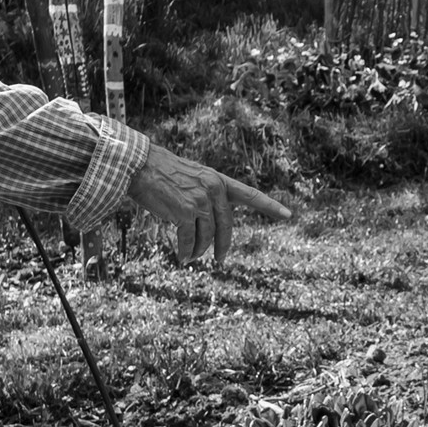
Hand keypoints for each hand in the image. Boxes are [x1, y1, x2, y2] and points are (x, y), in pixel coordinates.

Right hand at [128, 142, 292, 264]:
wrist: (139, 166)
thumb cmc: (161, 173)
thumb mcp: (193, 178)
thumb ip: (207, 195)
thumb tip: (212, 224)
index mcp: (218, 180)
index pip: (250, 194)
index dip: (270, 206)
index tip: (288, 215)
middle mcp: (213, 189)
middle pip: (225, 226)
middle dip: (223, 246)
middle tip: (220, 260)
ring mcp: (200, 201)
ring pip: (207, 236)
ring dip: (199, 250)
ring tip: (191, 257)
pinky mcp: (185, 211)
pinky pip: (189, 240)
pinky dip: (186, 251)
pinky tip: (182, 257)